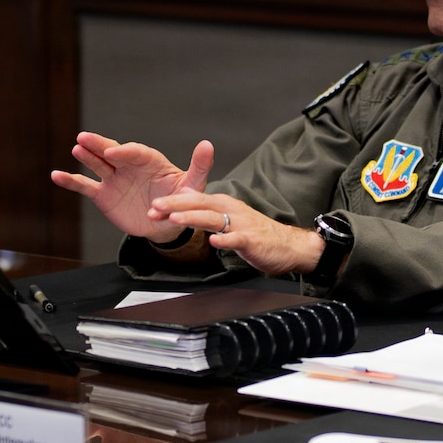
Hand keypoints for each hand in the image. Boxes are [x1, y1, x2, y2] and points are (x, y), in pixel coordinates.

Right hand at [50, 133, 213, 240]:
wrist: (167, 223)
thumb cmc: (181, 199)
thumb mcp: (193, 185)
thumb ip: (199, 166)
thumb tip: (208, 144)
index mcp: (150, 160)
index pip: (135, 152)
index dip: (125, 151)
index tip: (114, 153)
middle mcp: (129, 166)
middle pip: (112, 152)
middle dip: (99, 145)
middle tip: (84, 138)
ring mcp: (115, 179)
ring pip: (97, 164)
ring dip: (87, 157)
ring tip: (76, 148)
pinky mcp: (104, 195)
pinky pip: (85, 186)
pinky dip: (71, 181)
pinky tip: (56, 175)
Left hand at [149, 190, 324, 276]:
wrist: (288, 245)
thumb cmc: (257, 233)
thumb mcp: (230, 216)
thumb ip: (208, 209)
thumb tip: (187, 197)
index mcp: (224, 204)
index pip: (195, 199)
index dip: (173, 201)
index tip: (154, 205)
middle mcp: (231, 210)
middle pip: (200, 204)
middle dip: (176, 205)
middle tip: (156, 207)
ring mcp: (241, 225)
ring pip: (214, 219)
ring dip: (193, 218)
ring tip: (176, 219)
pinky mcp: (251, 240)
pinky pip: (236, 239)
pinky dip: (225, 240)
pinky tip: (214, 241)